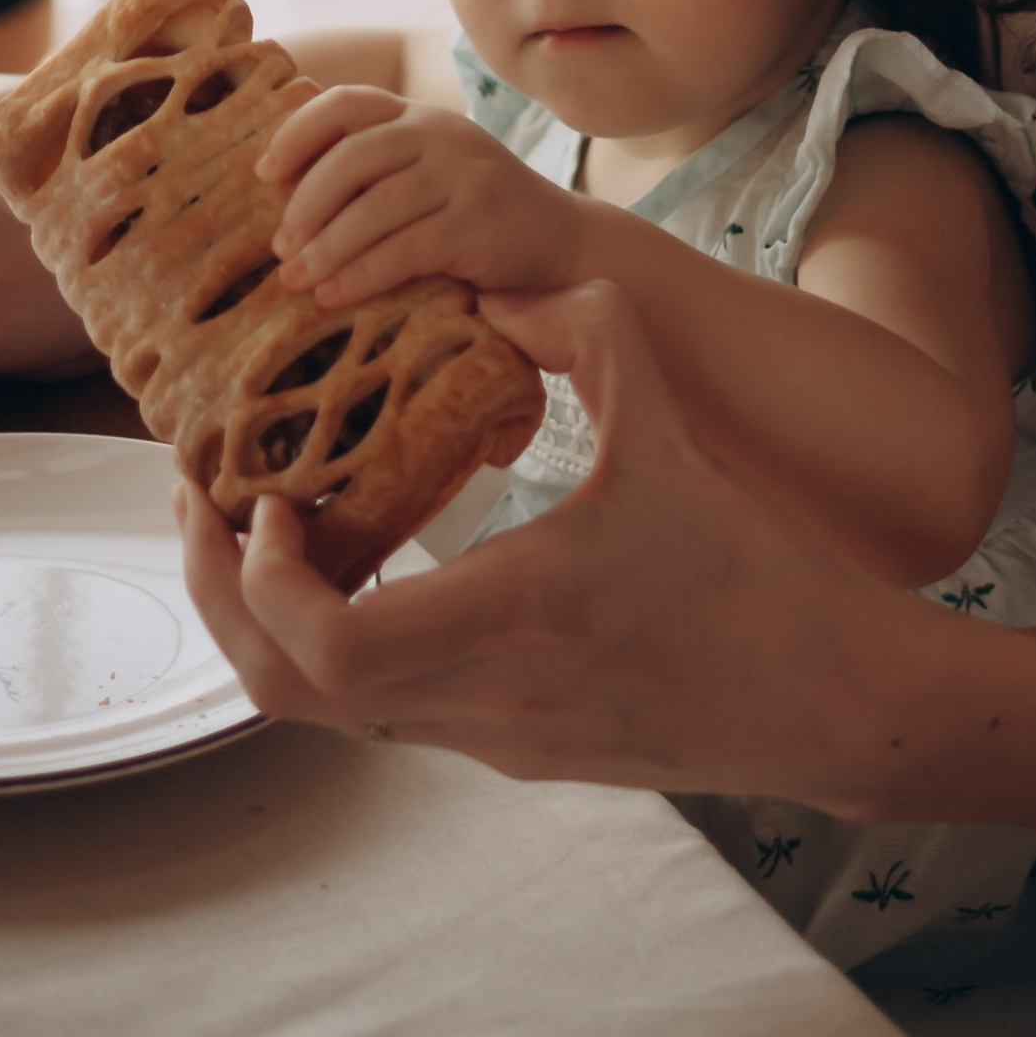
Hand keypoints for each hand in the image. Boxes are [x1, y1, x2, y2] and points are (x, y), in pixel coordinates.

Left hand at [176, 281, 932, 804]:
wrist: (825, 699)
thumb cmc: (755, 571)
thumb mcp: (670, 431)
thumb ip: (588, 336)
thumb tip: (498, 281)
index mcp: (511, 621)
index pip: (326, 645)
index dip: (260, 581)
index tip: (262, 499)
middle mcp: (484, 702)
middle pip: (291, 694)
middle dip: (225, 601)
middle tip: (210, 509)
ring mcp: (496, 742)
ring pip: (333, 712)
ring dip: (278, 626)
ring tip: (270, 531)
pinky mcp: (519, 754)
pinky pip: (392, 710)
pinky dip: (343, 646)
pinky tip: (366, 571)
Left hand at [261, 90, 587, 306]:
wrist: (562, 243)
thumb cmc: (477, 215)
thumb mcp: (431, 174)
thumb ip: (379, 171)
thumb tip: (284, 198)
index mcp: (420, 116)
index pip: (348, 103)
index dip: (298, 133)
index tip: (265, 173)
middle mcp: (441, 134)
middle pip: (353, 156)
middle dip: (306, 204)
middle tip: (280, 248)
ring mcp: (464, 176)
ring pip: (374, 207)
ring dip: (326, 248)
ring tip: (297, 280)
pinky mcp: (478, 223)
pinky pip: (404, 249)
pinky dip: (361, 274)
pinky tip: (334, 295)